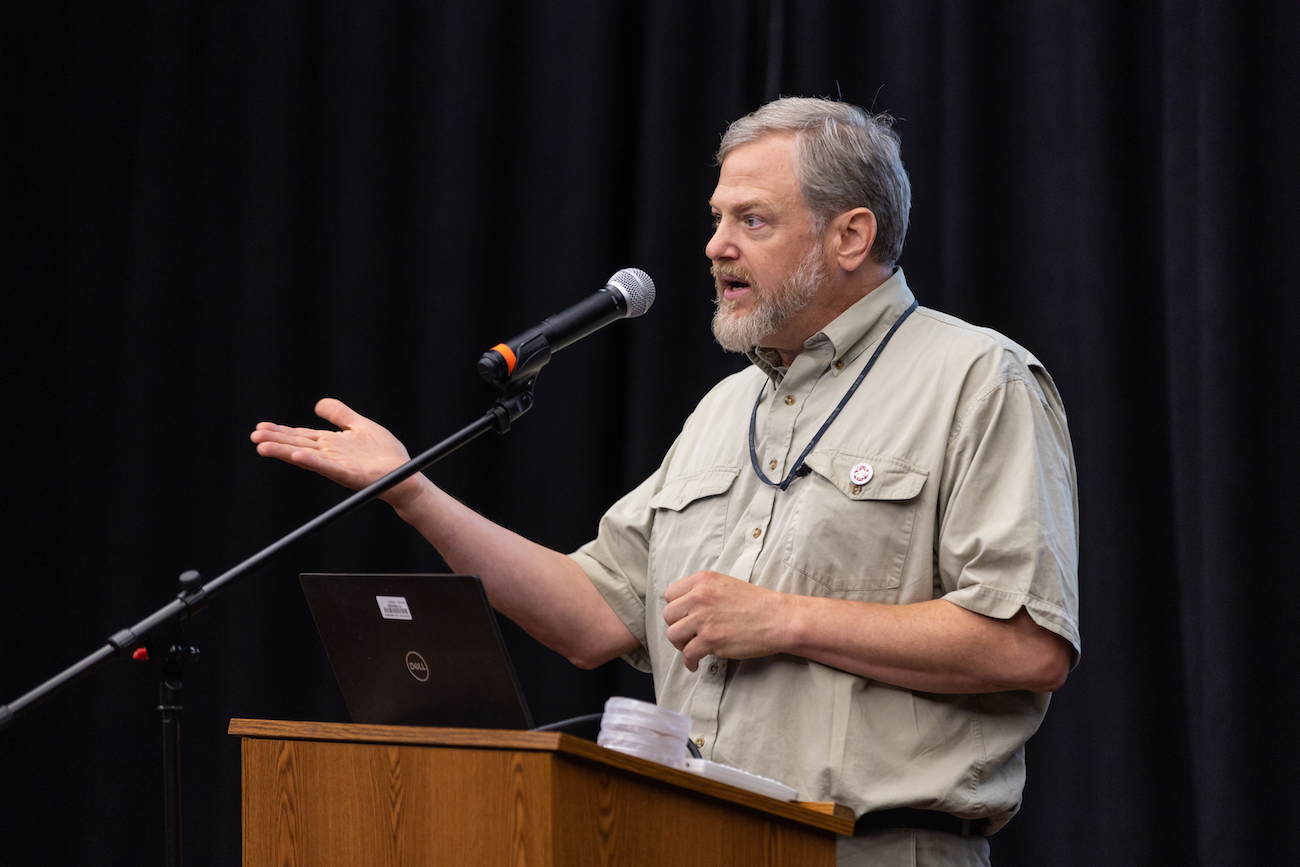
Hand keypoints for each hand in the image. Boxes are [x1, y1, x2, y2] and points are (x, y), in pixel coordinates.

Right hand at [249, 398, 421, 504]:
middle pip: (298, 444)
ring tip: (262, 447)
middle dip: (275, 440)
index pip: (301, 436)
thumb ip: (341, 415)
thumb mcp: (360, 426)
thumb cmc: (385, 454)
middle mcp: (331, 454)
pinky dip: (311, 461)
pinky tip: (296, 456)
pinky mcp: (349, 474)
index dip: (281, 431)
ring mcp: (338, 465)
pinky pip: (327, 467)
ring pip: (306, 456)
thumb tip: (318, 404)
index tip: (260, 427)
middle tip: (253, 436)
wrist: (406, 474)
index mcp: (332, 444)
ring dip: (284, 451)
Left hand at [662, 571, 789, 670]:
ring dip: (680, 645)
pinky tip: (695, 664)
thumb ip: (703, 592)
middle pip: (668, 615)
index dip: (676, 608)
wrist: (778, 618)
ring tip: (691, 648)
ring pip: (673, 635)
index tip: (683, 618)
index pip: (670, 594)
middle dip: (676, 626)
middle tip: (688, 635)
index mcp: (703, 580)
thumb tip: (683, 609)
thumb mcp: (725, 584)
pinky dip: (689, 662)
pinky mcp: (711, 639)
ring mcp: (704, 618)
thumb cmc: (756, 604)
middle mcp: (700, 597)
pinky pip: (687, 654)